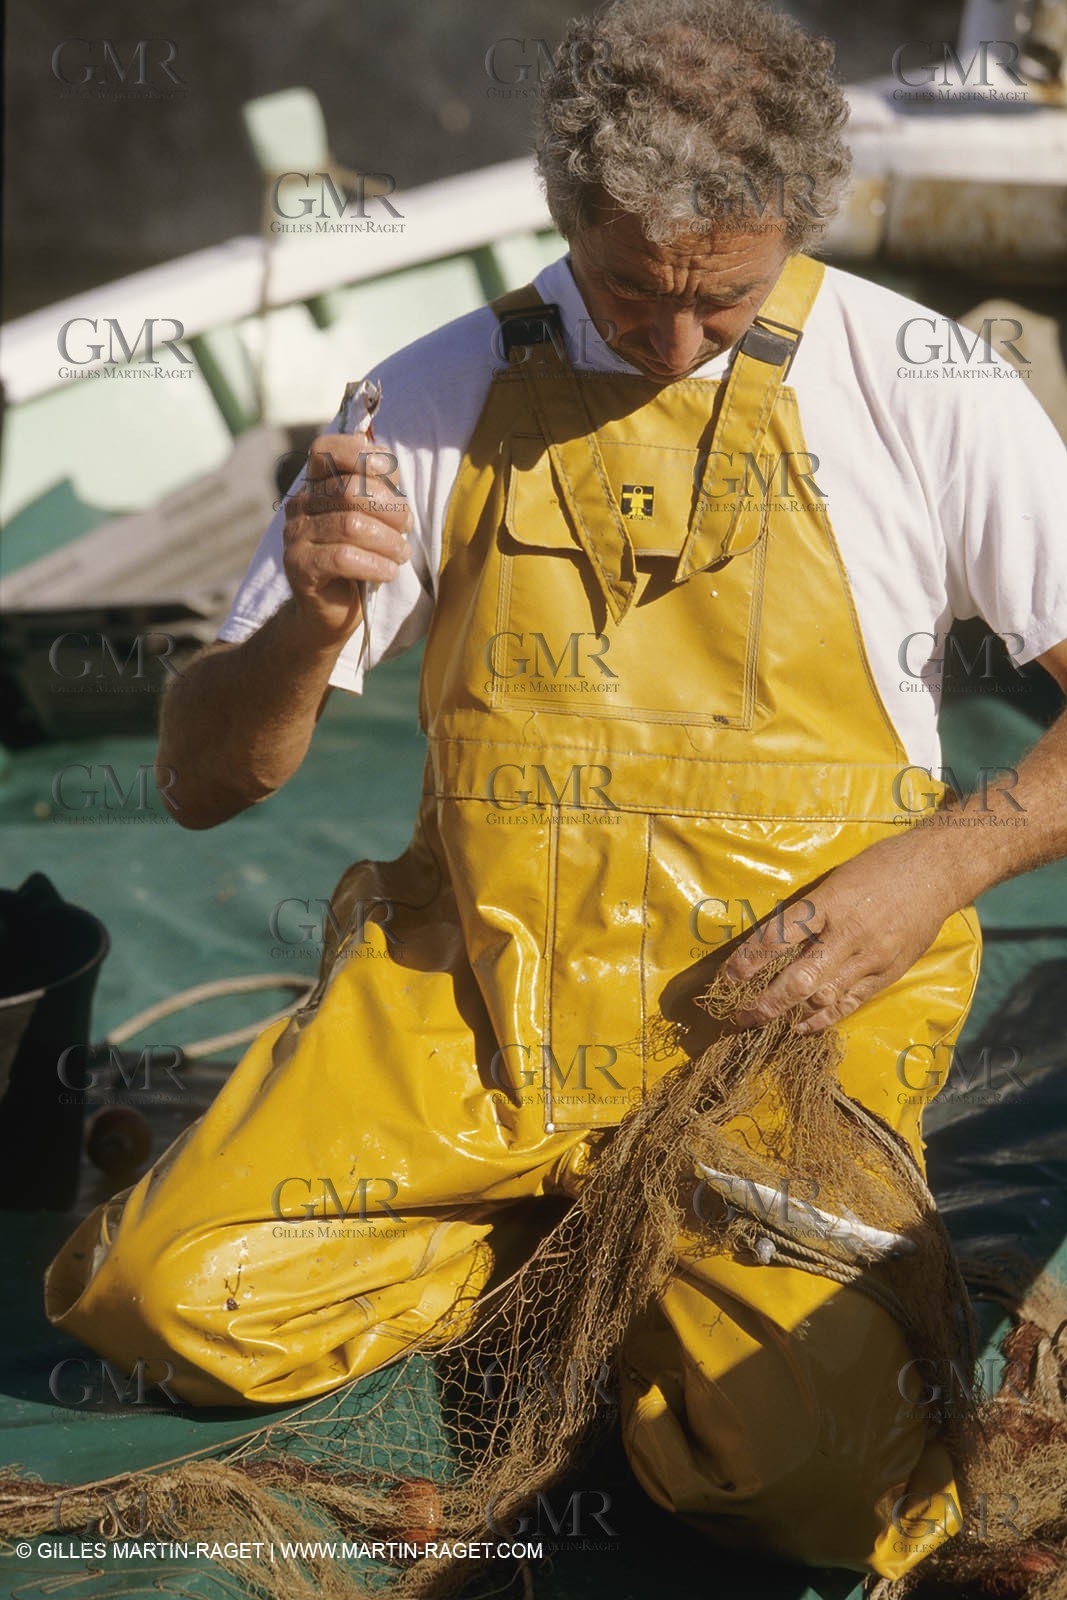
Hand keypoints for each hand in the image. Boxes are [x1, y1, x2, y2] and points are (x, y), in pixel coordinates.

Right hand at [283, 432, 412, 644]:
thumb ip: (378, 487)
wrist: (332, 611)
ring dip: (388, 541)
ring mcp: (296, 536)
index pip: (326, 449)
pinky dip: (376, 565)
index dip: (360, 454)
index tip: (392, 479)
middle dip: (390, 508)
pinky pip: (344, 558)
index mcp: (315, 486)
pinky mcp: (300, 567)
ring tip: (401, 554)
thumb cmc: (359, 560)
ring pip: (351, 525)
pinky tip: (388, 573)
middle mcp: (300, 505)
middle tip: (406, 528)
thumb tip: (387, 463)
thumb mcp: (373, 518)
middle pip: (349, 489)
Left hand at [723, 836, 957, 1033]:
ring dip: (788, 1013)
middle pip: (799, 978)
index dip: (751, 959)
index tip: (729, 975)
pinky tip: (800, 1026)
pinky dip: (823, 1018)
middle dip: (766, 1001)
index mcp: (830, 903)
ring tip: (763, 1022)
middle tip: (740, 1015)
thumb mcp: (836, 879)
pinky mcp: (888, 973)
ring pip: (823, 996)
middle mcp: (848, 935)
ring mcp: (871, 958)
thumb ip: (809, 910)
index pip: (780, 936)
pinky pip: (850, 1003)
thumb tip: (774, 939)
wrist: (936, 872)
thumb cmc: (879, 867)